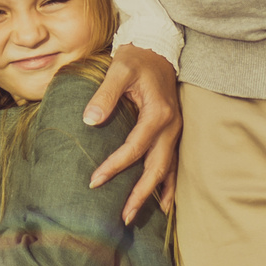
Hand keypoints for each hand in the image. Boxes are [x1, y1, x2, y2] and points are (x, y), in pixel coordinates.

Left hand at [84, 44, 179, 223]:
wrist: (158, 48)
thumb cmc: (137, 58)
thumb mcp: (119, 69)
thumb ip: (104, 94)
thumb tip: (89, 120)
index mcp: (158, 113)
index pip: (134, 148)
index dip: (114, 167)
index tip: (94, 181)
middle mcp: (172, 126)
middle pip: (157, 168)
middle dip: (141, 194)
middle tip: (124, 217)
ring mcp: (176, 130)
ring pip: (168, 169)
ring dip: (156, 194)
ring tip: (144, 216)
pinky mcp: (174, 131)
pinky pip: (172, 163)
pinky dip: (168, 184)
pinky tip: (164, 201)